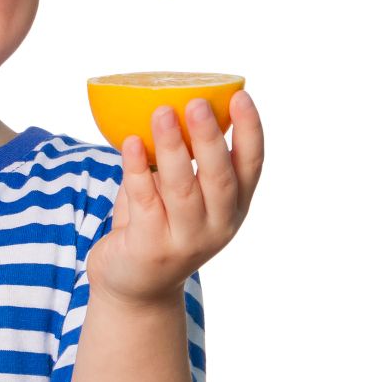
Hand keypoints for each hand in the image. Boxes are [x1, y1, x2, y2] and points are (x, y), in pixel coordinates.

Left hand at [85, 91, 263, 308]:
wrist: (136, 286)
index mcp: (234, 206)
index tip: (241, 95)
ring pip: (181, 187)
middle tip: (197, 102)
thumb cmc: (161, 225)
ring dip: (171, 146)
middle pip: (219, 176)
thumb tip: (174, 101)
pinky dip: (136, 168)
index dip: (250, 130)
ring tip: (160, 112)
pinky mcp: (150, 247)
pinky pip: (144, 200)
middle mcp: (217, 225)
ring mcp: (185, 240)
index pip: (251, 165)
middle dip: (209, 137)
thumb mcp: (186, 196)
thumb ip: (187, 160)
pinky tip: (130, 142)